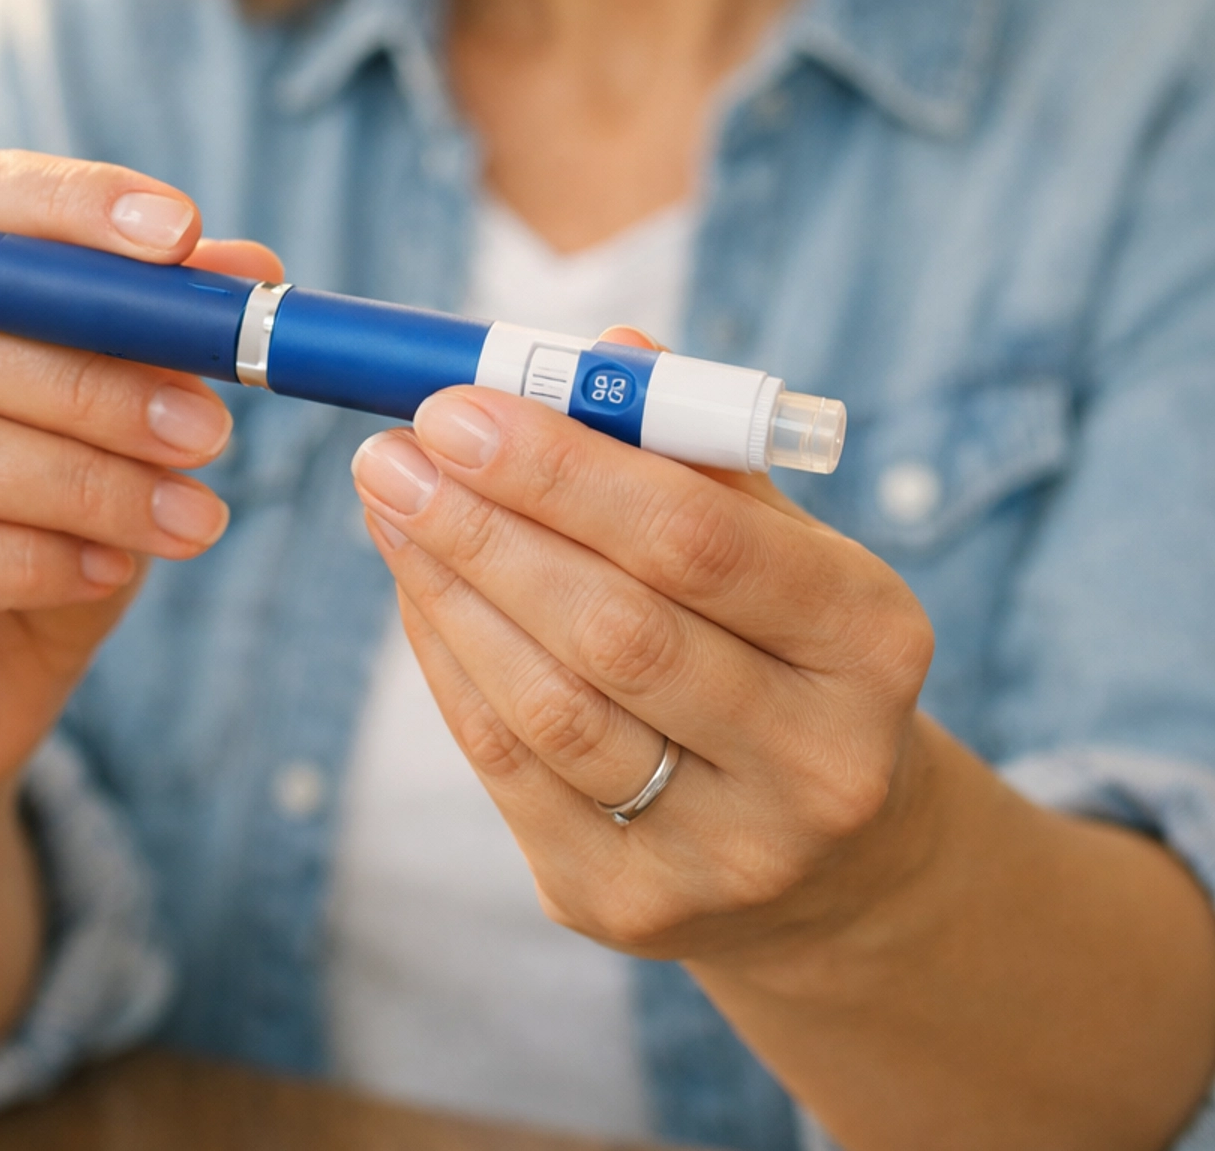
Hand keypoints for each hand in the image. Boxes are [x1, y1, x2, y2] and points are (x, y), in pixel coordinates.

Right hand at [0, 150, 277, 803]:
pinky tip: (110, 570)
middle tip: (211, 424)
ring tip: (189, 513)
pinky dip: (34, 560)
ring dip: (84, 479)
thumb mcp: (102, 409)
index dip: (71, 209)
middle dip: (95, 376)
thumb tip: (246, 271)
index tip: (186, 236)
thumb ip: (153, 329)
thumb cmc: (25, 516)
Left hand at [349, 334, 934, 968]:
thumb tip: (600, 356)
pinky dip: (450, 663)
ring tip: (390, 501)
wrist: (834, 855)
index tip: (456, 405)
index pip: (698, 540)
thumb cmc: (784, 644)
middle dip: (485, 526)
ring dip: (449, 589)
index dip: (564, 470)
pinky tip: (419, 586)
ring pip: (550, 706)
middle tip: (393, 450)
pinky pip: (509, 770)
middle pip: (616, 628)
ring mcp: (728, 855)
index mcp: (873, 639)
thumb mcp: (783, 544)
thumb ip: (692, 451)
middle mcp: (817, 761)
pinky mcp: (632, 907)